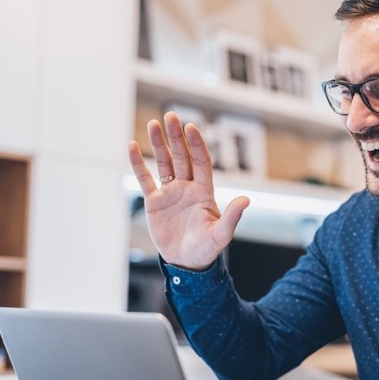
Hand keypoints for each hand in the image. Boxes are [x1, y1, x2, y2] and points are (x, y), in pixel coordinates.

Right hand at [128, 112, 249, 270]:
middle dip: (176, 137)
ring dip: (159, 144)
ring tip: (153, 123)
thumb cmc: (206, 250)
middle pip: (182, 157)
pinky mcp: (154, 202)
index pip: (201, 162)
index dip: (196, 145)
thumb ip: (232, 217)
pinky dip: (138, 164)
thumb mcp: (221, 235)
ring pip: (164, 163)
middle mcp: (188, 188)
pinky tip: (132, 146)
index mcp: (204, 192)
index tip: (190, 128)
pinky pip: (145, 179)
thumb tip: (246, 200)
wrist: (186, 263)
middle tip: (171, 116)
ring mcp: (171, 193)